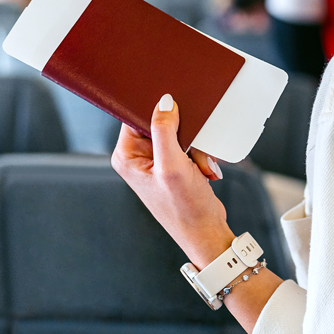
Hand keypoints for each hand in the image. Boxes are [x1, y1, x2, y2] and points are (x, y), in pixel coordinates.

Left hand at [111, 94, 234, 268]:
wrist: (206, 232)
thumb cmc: (184, 208)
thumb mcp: (172, 166)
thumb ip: (164, 131)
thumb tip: (164, 101)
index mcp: (127, 156)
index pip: (136, 116)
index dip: (157, 112)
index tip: (177, 117)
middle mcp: (138, 157)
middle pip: (161, 123)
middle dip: (184, 135)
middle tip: (192, 152)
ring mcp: (157, 161)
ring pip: (180, 133)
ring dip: (196, 147)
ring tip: (199, 167)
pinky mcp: (174, 165)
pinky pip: (189, 145)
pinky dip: (200, 155)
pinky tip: (203, 170)